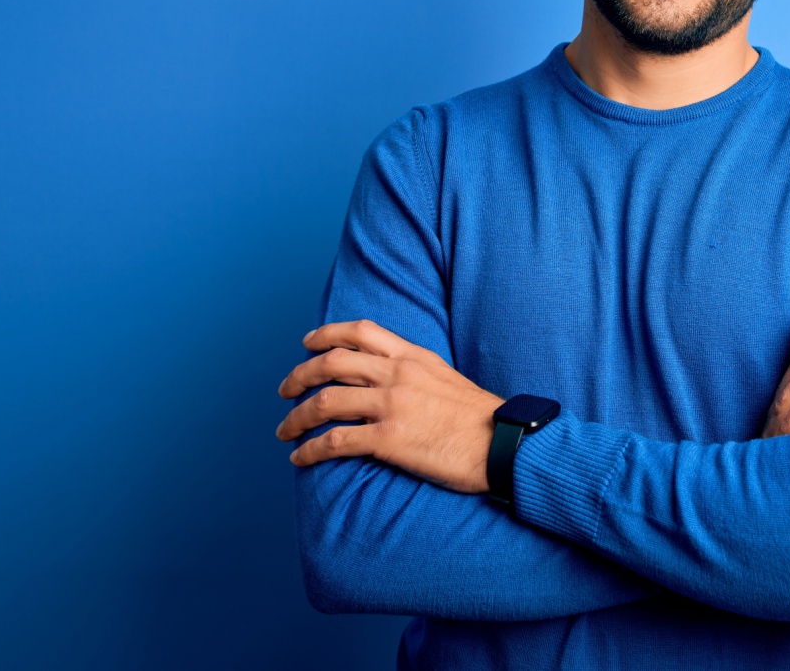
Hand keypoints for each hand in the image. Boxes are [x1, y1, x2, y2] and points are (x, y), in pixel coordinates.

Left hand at [275, 319, 503, 492]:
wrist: (505, 445)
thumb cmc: (482, 419)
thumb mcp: (448, 378)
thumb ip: (416, 373)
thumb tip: (391, 380)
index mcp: (413, 357)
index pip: (361, 331)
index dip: (327, 334)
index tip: (307, 344)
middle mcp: (397, 375)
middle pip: (332, 363)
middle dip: (299, 375)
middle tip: (285, 390)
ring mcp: (392, 406)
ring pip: (324, 402)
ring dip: (296, 417)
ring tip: (284, 430)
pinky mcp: (389, 441)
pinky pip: (335, 441)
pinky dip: (310, 449)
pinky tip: (301, 458)